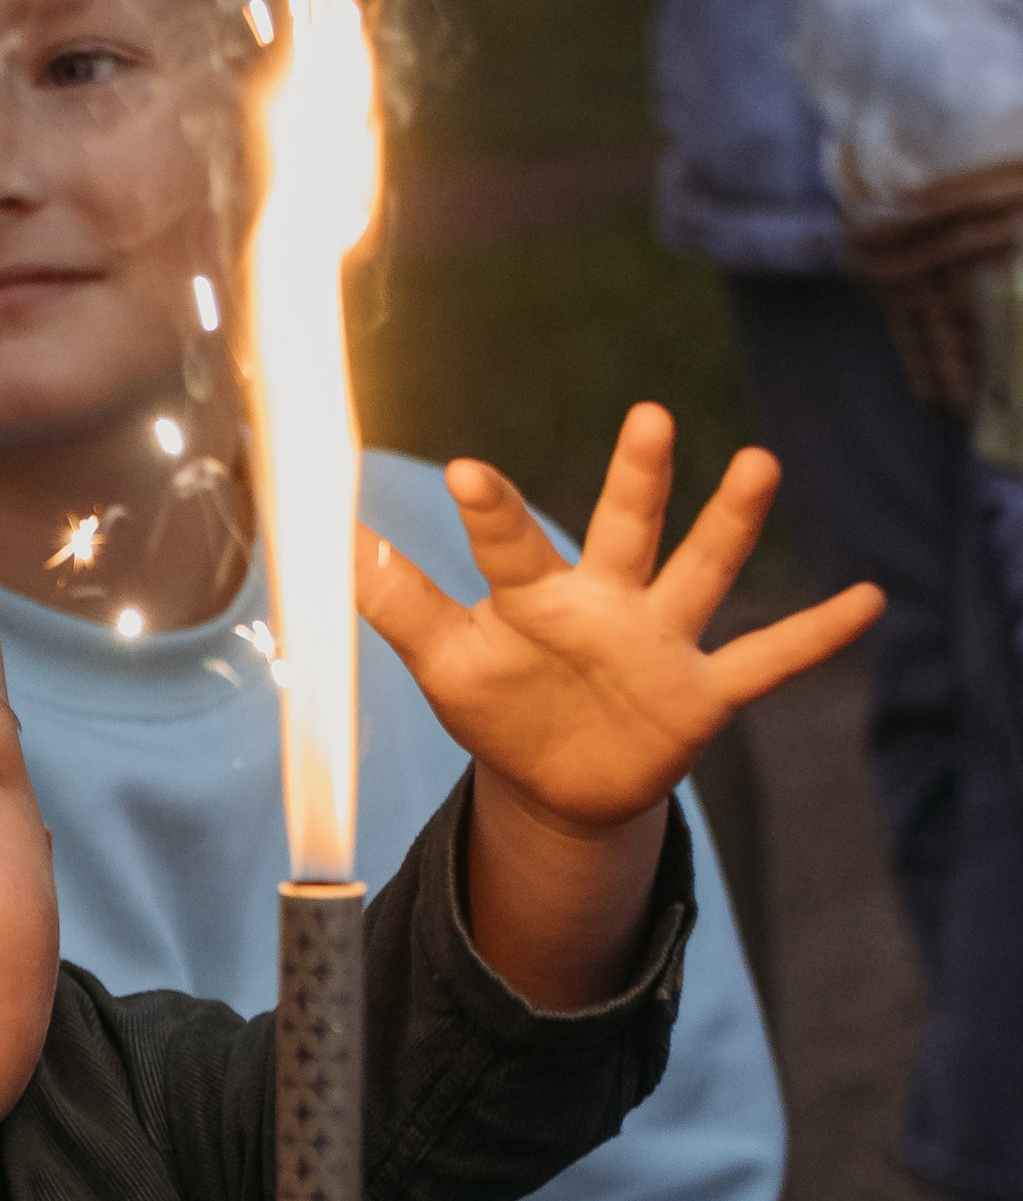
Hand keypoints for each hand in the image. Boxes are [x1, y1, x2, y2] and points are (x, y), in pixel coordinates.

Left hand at [358, 408, 881, 840]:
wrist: (559, 783)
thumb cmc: (502, 704)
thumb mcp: (444, 660)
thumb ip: (397, 602)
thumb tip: (331, 541)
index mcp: (537, 596)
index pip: (511, 546)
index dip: (490, 513)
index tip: (466, 470)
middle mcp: (607, 602)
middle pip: (623, 530)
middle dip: (637, 478)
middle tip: (648, 416)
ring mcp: (660, 643)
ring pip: (702, 574)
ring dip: (731, 524)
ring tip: (761, 463)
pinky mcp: (701, 694)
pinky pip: (768, 660)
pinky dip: (817, 634)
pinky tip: (869, 599)